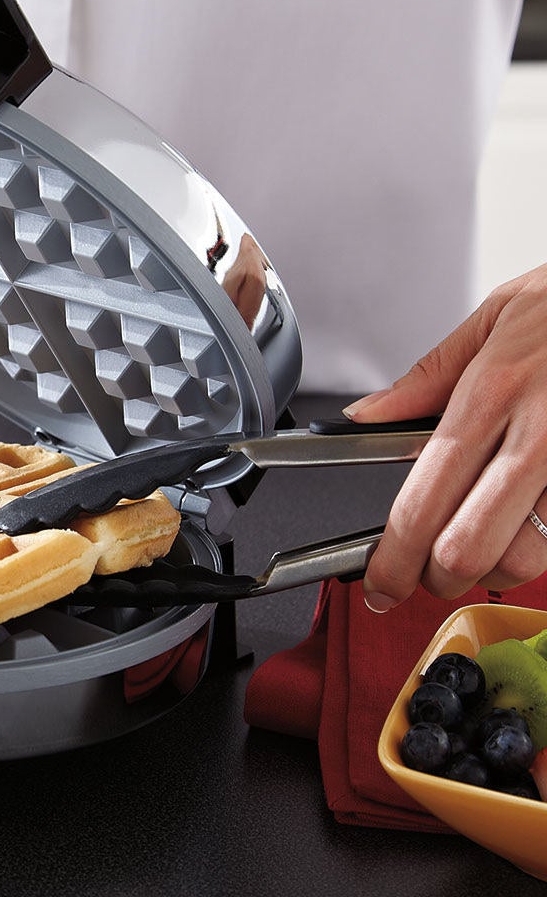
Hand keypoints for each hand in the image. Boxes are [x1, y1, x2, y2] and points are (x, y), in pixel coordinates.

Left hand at [344, 263, 546, 611]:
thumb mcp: (500, 315)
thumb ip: (428, 376)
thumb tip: (367, 414)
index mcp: (494, 392)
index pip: (420, 502)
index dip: (391, 560)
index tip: (380, 581)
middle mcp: (541, 435)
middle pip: (466, 550)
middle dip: (435, 578)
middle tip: (426, 573)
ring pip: (525, 561)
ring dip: (494, 570)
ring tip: (484, 543)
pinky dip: (545, 548)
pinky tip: (534, 523)